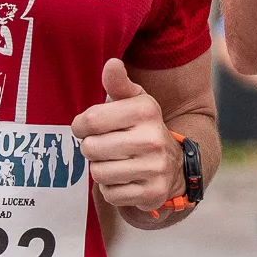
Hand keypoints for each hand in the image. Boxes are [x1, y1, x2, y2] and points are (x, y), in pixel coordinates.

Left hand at [73, 58, 179, 212]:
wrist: (175, 165)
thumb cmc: (144, 129)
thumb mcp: (135, 102)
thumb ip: (118, 83)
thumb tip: (111, 63)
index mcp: (145, 110)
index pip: (91, 120)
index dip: (80, 126)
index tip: (87, 128)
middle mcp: (153, 138)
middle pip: (91, 148)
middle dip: (91, 149)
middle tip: (103, 147)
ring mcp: (155, 167)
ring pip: (99, 173)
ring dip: (100, 169)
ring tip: (114, 162)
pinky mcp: (152, 192)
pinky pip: (110, 193)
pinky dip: (112, 189)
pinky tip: (124, 179)